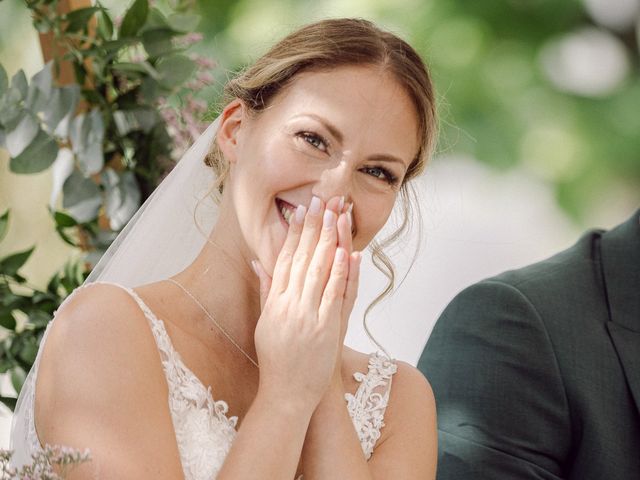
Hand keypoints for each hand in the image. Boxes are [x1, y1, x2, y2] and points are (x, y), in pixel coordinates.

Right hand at [252, 196, 360, 411]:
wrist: (286, 392)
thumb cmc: (275, 358)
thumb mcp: (264, 322)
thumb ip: (265, 289)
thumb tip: (259, 261)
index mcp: (275, 301)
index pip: (285, 259)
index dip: (294, 233)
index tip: (301, 210)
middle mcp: (290, 304)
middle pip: (303, 259)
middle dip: (313, 228)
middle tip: (321, 201)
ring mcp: (308, 316)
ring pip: (319, 271)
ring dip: (328, 241)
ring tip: (334, 216)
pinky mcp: (326, 328)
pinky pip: (335, 296)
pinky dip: (341, 274)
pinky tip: (346, 253)